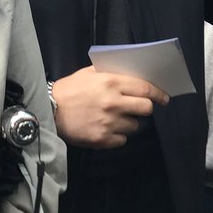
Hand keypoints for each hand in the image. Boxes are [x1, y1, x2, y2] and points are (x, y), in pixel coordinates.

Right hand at [50, 66, 168, 147]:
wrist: (48, 111)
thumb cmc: (70, 89)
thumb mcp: (89, 72)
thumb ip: (112, 73)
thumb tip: (135, 76)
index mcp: (111, 83)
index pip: (146, 89)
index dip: (158, 94)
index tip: (164, 97)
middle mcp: (113, 103)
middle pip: (146, 108)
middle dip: (145, 108)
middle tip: (139, 107)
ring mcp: (109, 123)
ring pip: (135, 125)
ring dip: (129, 122)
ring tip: (115, 118)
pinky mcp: (103, 139)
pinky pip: (123, 139)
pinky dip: (118, 135)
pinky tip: (107, 128)